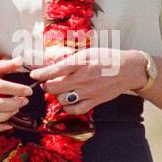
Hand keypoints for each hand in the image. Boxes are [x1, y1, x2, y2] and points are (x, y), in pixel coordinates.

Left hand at [28, 48, 145, 115]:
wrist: (127, 70)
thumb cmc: (106, 58)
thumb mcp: (87, 52)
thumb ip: (70, 60)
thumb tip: (52, 63)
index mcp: (80, 63)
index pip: (54, 70)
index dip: (41, 74)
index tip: (34, 75)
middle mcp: (83, 78)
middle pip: (54, 87)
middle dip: (46, 86)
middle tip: (46, 83)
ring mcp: (88, 91)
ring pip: (62, 99)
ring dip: (57, 95)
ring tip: (59, 90)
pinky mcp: (94, 101)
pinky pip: (75, 109)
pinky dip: (68, 107)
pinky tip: (68, 101)